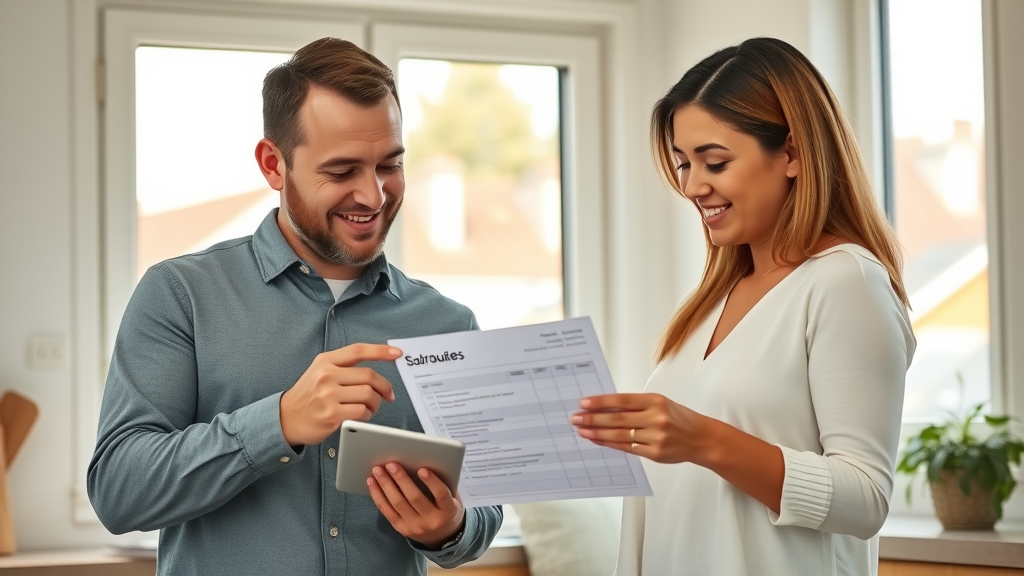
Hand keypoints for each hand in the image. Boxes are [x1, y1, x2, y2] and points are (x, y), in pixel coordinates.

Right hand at [279, 343, 401, 445]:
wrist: (285, 418)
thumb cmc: (308, 395)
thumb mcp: (319, 371)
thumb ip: (343, 367)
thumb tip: (374, 369)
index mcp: (326, 361)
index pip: (358, 351)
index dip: (381, 351)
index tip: (397, 353)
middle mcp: (326, 375)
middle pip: (369, 376)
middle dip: (384, 387)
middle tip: (387, 394)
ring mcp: (328, 395)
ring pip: (369, 395)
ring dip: (375, 403)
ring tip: (370, 407)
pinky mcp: (331, 414)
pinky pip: (362, 412)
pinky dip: (367, 415)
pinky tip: (361, 415)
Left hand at [368, 463, 465, 547]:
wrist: (442, 536)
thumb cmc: (446, 509)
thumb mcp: (452, 498)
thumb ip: (442, 484)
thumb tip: (422, 461)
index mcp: (448, 511)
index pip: (441, 495)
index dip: (432, 482)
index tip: (422, 469)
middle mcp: (431, 521)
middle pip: (415, 498)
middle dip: (401, 479)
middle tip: (391, 464)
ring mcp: (414, 526)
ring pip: (398, 503)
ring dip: (386, 485)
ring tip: (378, 470)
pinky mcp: (401, 528)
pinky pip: (386, 510)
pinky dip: (378, 495)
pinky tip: (372, 483)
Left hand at [571, 393, 714, 464]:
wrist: (702, 438)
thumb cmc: (679, 418)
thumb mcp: (660, 403)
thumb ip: (636, 405)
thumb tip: (605, 407)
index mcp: (656, 401)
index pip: (622, 400)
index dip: (601, 402)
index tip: (584, 403)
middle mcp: (656, 418)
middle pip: (617, 419)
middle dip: (593, 418)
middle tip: (576, 418)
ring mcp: (656, 437)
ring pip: (619, 435)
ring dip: (597, 433)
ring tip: (582, 430)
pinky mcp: (655, 453)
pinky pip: (627, 448)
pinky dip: (610, 444)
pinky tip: (598, 440)